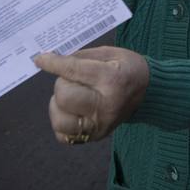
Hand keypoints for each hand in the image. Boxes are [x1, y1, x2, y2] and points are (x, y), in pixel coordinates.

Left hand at [35, 46, 149, 143]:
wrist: (148, 93)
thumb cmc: (127, 68)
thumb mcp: (110, 53)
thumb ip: (82, 56)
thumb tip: (54, 60)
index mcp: (111, 80)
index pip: (73, 71)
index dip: (53, 63)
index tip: (40, 59)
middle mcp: (105, 106)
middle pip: (63, 96)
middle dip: (62, 83)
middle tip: (72, 79)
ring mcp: (100, 125)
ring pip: (60, 120)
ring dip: (58, 105)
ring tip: (70, 96)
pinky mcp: (95, 137)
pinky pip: (63, 135)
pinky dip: (61, 121)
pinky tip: (70, 110)